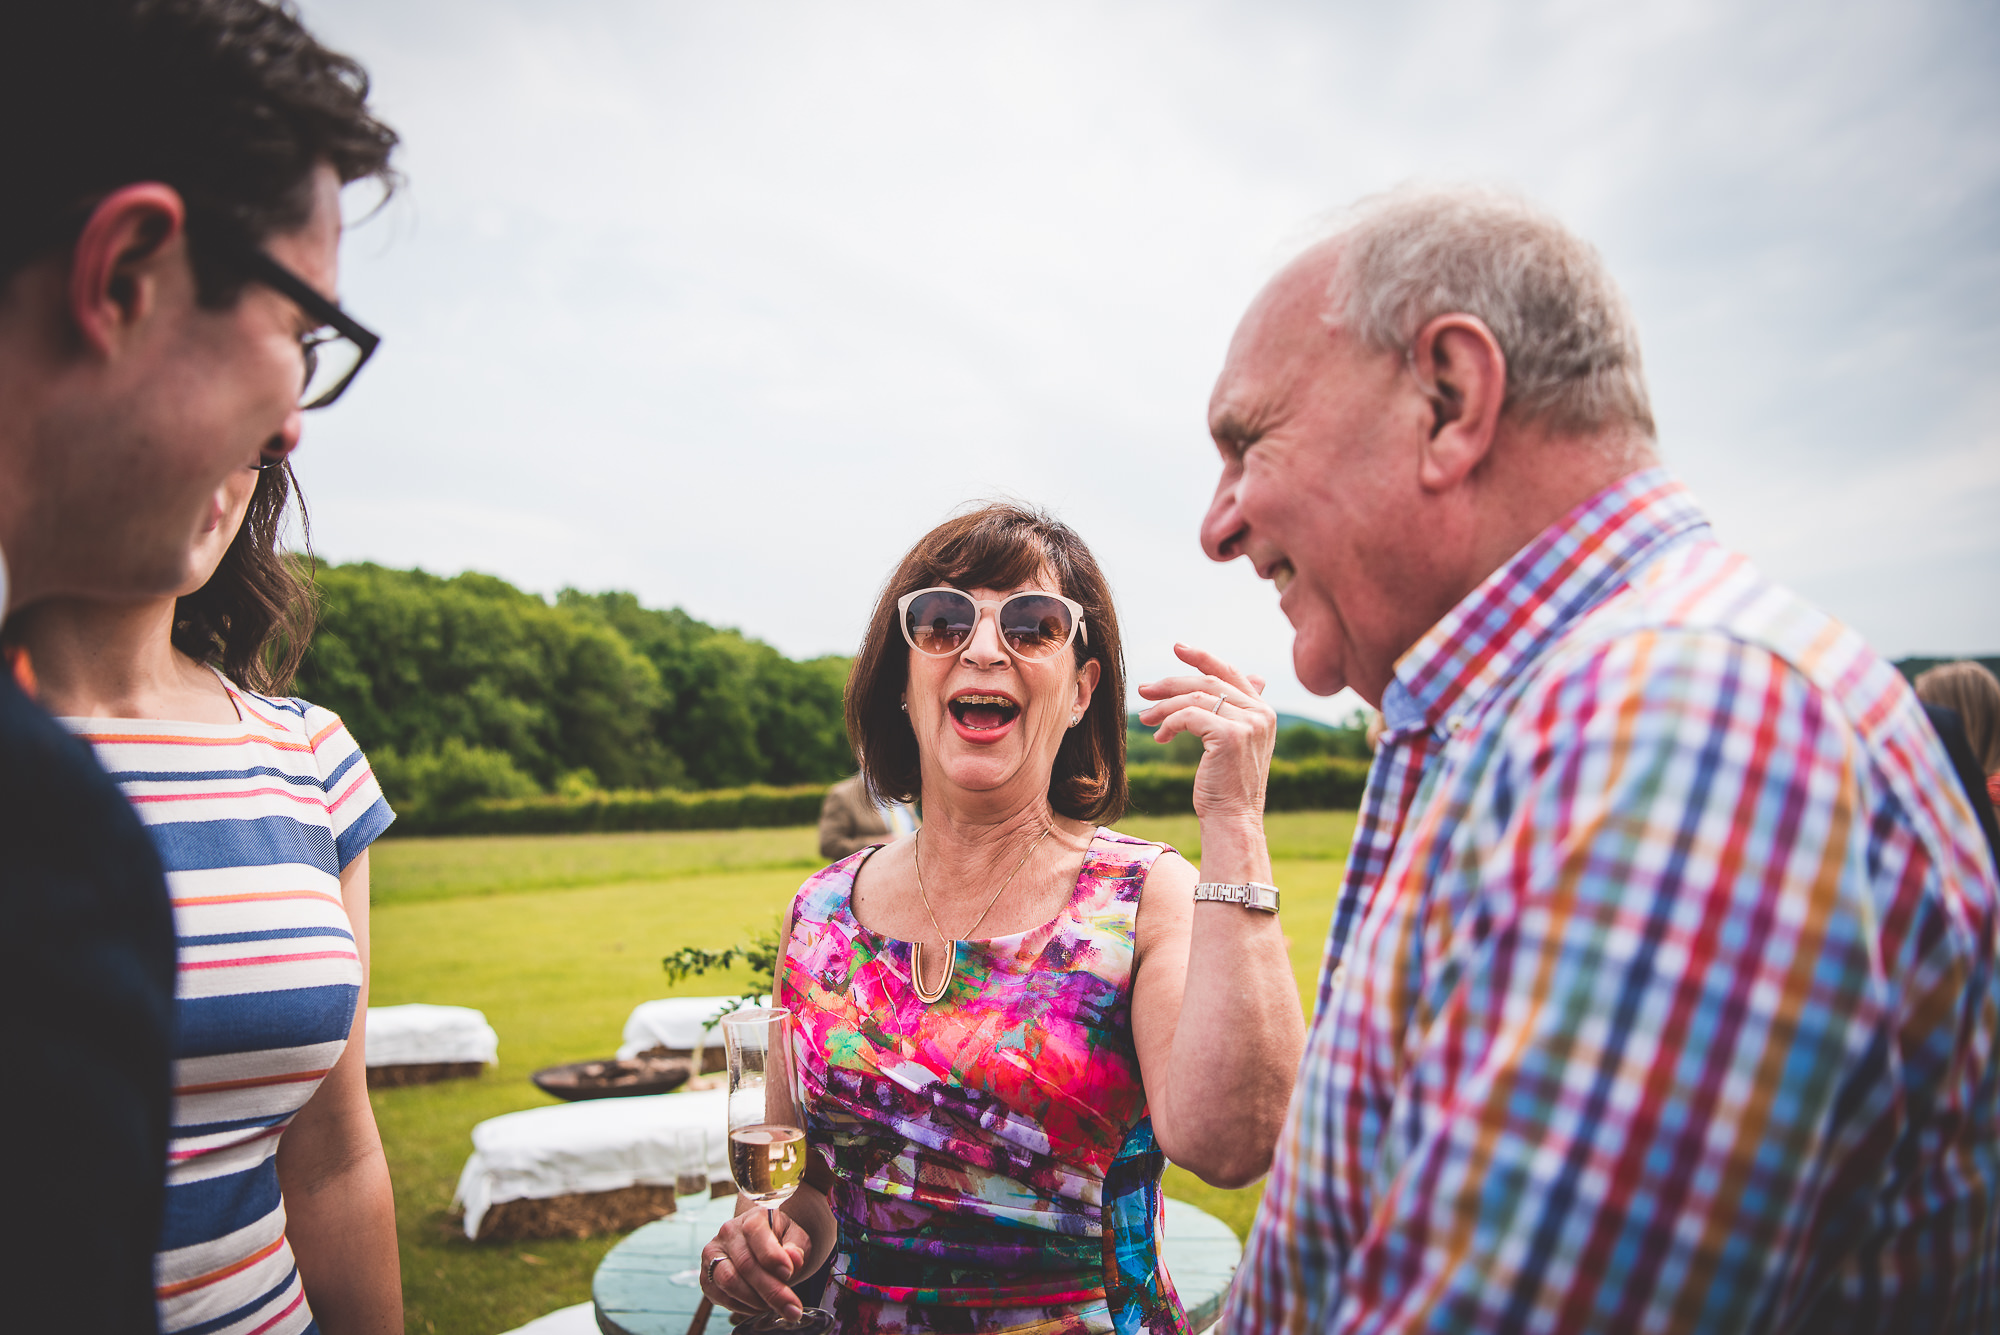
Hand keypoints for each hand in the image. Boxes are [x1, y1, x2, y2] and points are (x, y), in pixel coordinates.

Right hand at [700, 1206, 810, 1320]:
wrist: (762, 1246)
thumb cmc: (781, 1241)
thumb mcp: (797, 1238)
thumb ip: (797, 1247)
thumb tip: (793, 1259)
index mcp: (752, 1217)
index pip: (755, 1233)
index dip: (772, 1256)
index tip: (789, 1273)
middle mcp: (728, 1233)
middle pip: (745, 1264)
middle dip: (771, 1291)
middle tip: (792, 1309)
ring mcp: (713, 1255)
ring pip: (730, 1283)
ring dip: (757, 1301)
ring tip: (777, 1306)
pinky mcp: (707, 1278)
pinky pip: (723, 1298)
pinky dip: (745, 1307)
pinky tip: (761, 1306)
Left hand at [1134, 643, 1276, 828]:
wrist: (1234, 820)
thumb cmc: (1227, 787)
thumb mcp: (1233, 745)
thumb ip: (1231, 713)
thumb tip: (1218, 685)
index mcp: (1264, 712)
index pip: (1230, 673)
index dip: (1203, 658)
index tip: (1178, 648)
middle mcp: (1261, 714)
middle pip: (1208, 682)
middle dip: (1172, 682)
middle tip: (1144, 690)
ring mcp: (1248, 723)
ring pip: (1195, 697)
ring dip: (1164, 705)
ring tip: (1145, 717)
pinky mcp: (1230, 735)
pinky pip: (1188, 716)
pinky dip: (1169, 723)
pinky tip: (1159, 737)